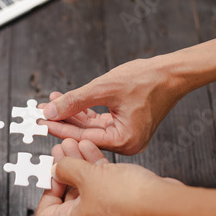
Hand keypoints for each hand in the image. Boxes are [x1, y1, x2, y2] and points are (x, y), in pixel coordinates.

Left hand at [35, 138, 182, 215]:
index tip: (52, 173)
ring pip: (86, 189)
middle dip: (64, 169)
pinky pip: (103, 188)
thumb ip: (66, 168)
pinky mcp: (122, 209)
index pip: (45, 215)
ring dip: (80, 165)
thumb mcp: (87, 175)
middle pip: (66, 197)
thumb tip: (58, 167)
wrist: (165, 205)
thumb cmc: (129, 200)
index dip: (46, 190)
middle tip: (62, 151)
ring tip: (75, 144)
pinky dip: (96, 169)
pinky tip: (92, 150)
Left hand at [41, 58, 185, 154]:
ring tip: (52, 103)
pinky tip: (67, 101)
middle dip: (63, 119)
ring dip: (71, 113)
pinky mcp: (124, 127)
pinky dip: (83, 111)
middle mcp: (126, 144)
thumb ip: (75, 101)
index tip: (42, 121)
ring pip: (90, 127)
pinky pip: (98, 121)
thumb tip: (50, 111)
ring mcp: (125, 136)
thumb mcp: (104, 89)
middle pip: (85, 134)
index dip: (60, 128)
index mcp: (124, 141)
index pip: (83, 137)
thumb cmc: (147, 80)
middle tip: (43, 111)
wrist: (172, 72)